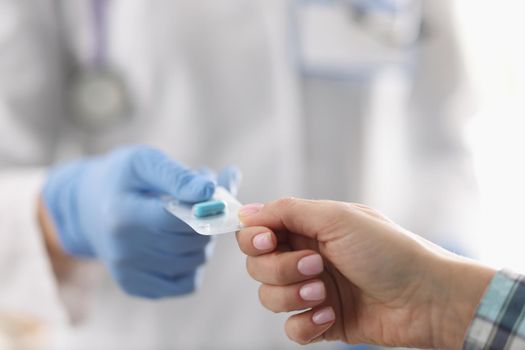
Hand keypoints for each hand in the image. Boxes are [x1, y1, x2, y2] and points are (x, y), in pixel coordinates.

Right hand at [42, 145, 240, 297]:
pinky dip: (195, 263)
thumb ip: (177, 175)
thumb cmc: (121, 179)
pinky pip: (187, 284)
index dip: (205, 206)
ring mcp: (129, 273)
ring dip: (204, 239)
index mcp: (124, 217)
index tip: (214, 190)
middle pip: (190, 242)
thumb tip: (210, 189)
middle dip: (208, 219)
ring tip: (191, 218)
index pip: (179, 220)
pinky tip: (183, 243)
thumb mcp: (143, 162)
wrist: (87, 209)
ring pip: (195, 261)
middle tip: (205, 200)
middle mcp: (124, 251)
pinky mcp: (136, 287)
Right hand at [236, 198, 494, 347]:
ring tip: (325, 292)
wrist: (427, 298)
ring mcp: (311, 290)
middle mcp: (304, 257)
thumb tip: (246, 211)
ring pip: (269, 298)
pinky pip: (291, 327)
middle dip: (280, 269)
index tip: (268, 242)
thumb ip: (287, 212)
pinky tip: (330, 315)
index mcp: (307, 229)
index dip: (254, 238)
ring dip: (292, 296)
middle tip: (316, 265)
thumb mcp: (337, 218)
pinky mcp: (322, 320)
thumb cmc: (388, 251)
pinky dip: (306, 323)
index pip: (258, 231)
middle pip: (257, 266)